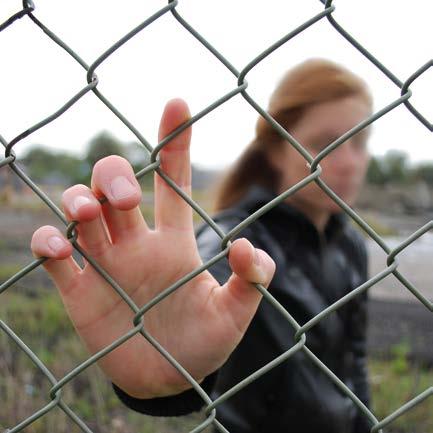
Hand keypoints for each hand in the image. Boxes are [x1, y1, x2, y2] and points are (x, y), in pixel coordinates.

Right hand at [30, 98, 275, 398]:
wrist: (169, 379)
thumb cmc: (204, 343)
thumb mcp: (236, 314)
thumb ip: (251, 280)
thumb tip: (245, 244)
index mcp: (175, 242)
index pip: (173, 182)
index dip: (175, 143)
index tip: (177, 104)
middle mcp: (136, 244)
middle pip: (114, 187)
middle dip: (113, 177)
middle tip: (123, 200)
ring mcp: (106, 264)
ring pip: (80, 212)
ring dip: (77, 201)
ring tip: (86, 214)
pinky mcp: (80, 290)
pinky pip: (55, 256)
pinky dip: (50, 243)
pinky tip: (59, 247)